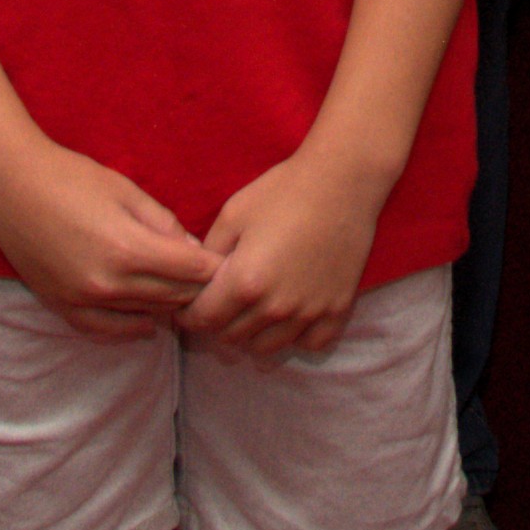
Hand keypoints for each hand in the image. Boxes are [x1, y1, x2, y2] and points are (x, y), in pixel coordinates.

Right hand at [0, 136, 216, 338]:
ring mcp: (83, 299)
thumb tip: (194, 251)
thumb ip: (163, 223)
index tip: (227, 263)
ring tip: (186, 296)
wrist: (10, 184)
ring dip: (168, 306)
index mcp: (129, 249)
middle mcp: (108, 283)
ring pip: (145, 314)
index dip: (214, 268)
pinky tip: (148, 323)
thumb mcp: (126, 190)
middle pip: (172, 297)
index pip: (190, 272)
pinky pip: (106, 329)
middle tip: (213, 281)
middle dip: (196, 289)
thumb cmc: (70, 177)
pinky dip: (131, 327)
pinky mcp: (63, 306)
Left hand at [187, 140, 388, 355]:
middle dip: (217, 324)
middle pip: (232, 338)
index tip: (187, 307)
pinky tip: (290, 316)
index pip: (204, 321)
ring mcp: (309, 313)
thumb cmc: (283, 191)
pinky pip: (308, 344)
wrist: (342, 181)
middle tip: (219, 305)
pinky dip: (294, 337)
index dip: (188, 316)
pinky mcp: (337, 310)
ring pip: (266, 349)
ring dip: (251, 334)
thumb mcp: (232, 215)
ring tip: (251, 312)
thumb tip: (197, 282)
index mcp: (245, 283)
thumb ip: (208, 255)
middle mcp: (276, 307)